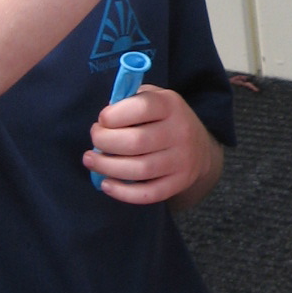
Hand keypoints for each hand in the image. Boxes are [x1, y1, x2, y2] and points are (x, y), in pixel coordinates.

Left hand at [84, 85, 222, 206]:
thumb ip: (130, 101)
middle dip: (104, 141)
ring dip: (107, 167)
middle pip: (135, 142)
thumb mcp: (154, 98)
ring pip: (139, 169)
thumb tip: (104, 122)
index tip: (102, 120)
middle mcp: (180, 132)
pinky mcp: (179, 183)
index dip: (113, 115)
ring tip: (91, 160)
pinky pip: (148, 194)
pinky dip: (123, 192)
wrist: (200, 148)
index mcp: (170, 105)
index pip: (141, 108)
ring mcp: (181, 160)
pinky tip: (106, 184)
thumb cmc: (164, 120)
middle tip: (95, 140)